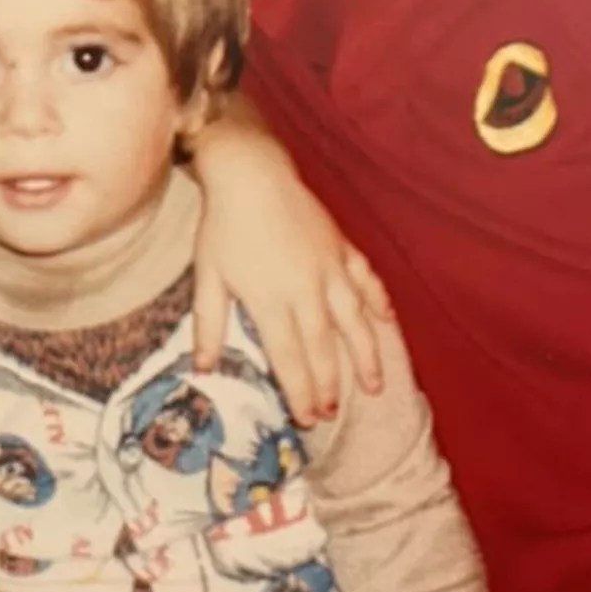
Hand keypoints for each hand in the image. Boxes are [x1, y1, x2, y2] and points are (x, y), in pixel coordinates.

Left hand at [190, 107, 395, 423]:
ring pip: (355, 321)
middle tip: (332, 414)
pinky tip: (388, 322)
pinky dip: (379, 302)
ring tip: (376, 386)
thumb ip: (208, 325)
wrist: (252, 173)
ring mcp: (330, 269)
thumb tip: (202, 367)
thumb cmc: (223, 226)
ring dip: (366, 356)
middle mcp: (306, 290)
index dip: (300, 392)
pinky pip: (367, 280)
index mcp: (270, 301)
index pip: (289, 358)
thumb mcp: (207, 277)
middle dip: (330, 384)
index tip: (306, 418)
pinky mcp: (342, 249)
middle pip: (323, 347)